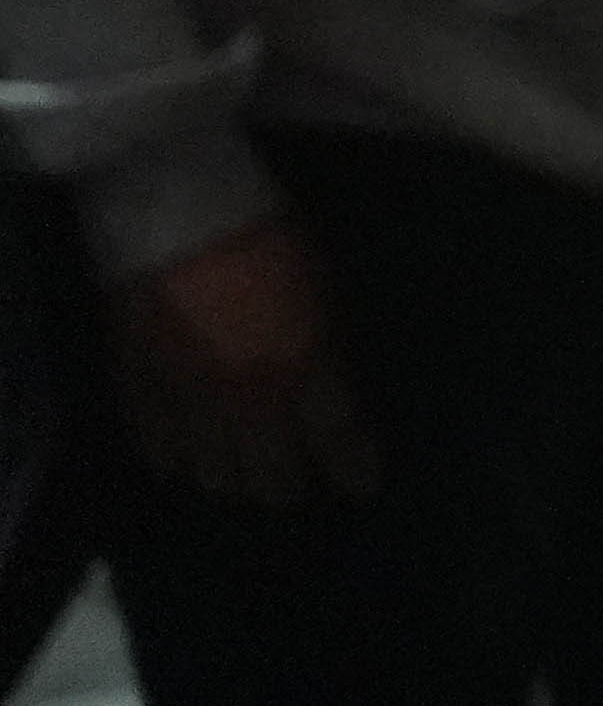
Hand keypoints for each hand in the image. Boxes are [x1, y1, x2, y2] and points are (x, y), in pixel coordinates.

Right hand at [109, 217, 372, 505]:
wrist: (170, 212)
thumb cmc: (262, 233)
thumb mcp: (319, 285)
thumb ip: (323, 343)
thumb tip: (328, 380)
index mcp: (301, 365)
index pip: (335, 437)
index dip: (352, 468)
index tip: (362, 488)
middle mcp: (246, 397)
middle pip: (269, 471)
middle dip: (285, 488)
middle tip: (293, 493)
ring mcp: (187, 400)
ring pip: (211, 471)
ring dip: (230, 480)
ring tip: (241, 483)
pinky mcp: (136, 389)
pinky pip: (155, 446)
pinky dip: (171, 460)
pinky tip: (180, 468)